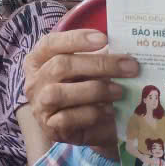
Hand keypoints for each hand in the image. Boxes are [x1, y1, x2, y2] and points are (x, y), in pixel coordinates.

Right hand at [22, 29, 137, 159]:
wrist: (78, 127)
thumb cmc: (80, 89)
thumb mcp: (84, 71)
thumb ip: (95, 59)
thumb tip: (122, 52)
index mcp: (38, 60)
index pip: (51, 43)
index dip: (76, 39)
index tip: (104, 39)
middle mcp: (34, 81)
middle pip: (61, 66)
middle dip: (98, 65)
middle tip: (130, 66)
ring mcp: (40, 105)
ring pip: (60, 93)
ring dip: (95, 90)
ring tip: (120, 91)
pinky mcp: (50, 127)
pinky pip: (68, 118)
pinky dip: (92, 113)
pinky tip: (110, 111)